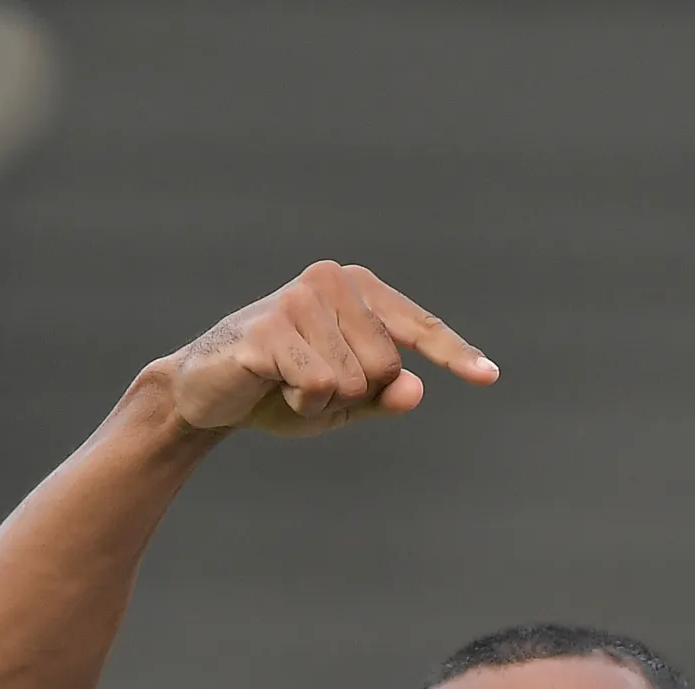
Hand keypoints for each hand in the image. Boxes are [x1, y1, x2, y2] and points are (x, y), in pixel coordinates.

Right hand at [165, 261, 496, 435]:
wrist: (206, 394)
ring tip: (284, 381)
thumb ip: (383, 396)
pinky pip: (319, 384)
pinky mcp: (271, 326)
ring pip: (354, 379)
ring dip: (320, 399)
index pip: (419, 327)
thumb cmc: (279, 389)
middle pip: (387, 365)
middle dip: (352, 392)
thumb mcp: (343, 400)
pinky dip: (299, 401)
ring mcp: (301, 298)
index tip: (488, 376)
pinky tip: (269, 382)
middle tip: (306, 383)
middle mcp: (332, 280)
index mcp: (358, 289)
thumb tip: (415, 388)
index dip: (454, 355)